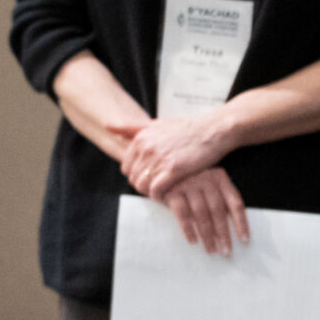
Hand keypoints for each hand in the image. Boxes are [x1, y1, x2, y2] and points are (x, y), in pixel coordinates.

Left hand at [115, 110, 230, 198]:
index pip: (126, 166)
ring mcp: (159, 159)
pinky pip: (156, 190)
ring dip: (151, 192)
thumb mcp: (157, 124)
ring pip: (142, 186)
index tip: (151, 178)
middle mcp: (147, 148)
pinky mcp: (173, 170)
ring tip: (164, 191)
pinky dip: (160, 196)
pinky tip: (169, 193)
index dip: (137, 175)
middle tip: (159, 187)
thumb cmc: (187, 129)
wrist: (212, 131)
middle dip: (144, 185)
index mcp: (141, 138)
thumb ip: (132, 128)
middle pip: (133, 178)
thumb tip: (107, 127)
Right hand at [161, 167, 247, 255]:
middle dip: (223, 233)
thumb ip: (221, 202)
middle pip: (218, 211)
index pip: (235, 203)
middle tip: (226, 251)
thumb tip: (234, 233)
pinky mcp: (172, 191)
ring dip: (207, 235)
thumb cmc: (192, 187)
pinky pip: (182, 214)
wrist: (162, 175)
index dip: (241, 223)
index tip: (244, 241)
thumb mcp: (210, 189)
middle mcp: (206, 178)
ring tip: (212, 250)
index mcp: (220, 178)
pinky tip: (193, 241)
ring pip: (201, 213)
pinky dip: (188, 229)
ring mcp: (188, 183)